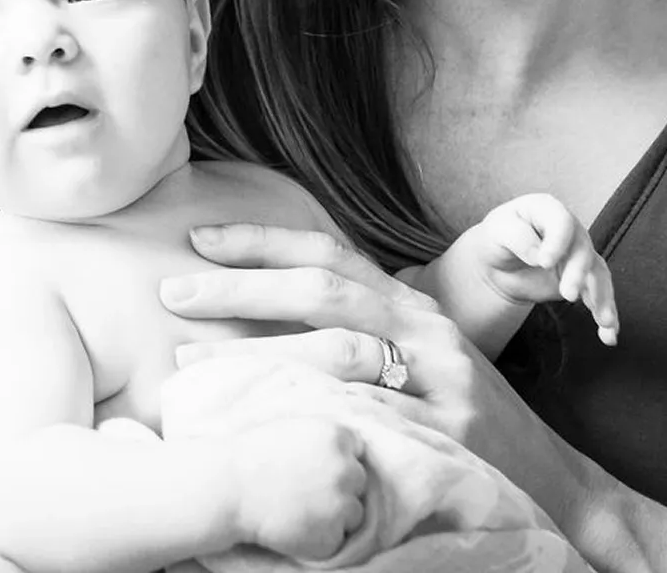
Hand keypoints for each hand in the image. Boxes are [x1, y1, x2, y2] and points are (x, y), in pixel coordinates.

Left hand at [158, 225, 593, 539]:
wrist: (548, 481)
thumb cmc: (469, 411)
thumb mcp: (424, 352)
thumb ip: (367, 322)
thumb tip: (282, 299)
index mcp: (414, 306)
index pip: (330, 255)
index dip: (262, 241)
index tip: (199, 239)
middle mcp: (425, 334)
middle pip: (321, 293)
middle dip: (240, 289)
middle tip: (172, 293)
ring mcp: (436, 389)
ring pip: (332, 354)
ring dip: (250, 356)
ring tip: (187, 365)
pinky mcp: (439, 444)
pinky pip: (357, 424)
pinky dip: (299, 419)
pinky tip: (249, 423)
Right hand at [232, 416, 365, 559]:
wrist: (231, 489)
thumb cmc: (255, 455)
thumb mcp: (295, 428)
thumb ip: (325, 437)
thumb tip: (349, 448)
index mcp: (339, 436)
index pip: (358, 451)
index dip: (341, 461)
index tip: (321, 468)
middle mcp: (346, 468)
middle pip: (359, 482)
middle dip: (340, 488)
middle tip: (308, 492)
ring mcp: (341, 504)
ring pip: (354, 513)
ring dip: (335, 515)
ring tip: (302, 510)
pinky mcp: (331, 537)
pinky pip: (337, 539)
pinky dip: (321, 538)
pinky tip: (297, 526)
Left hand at [474, 194, 618, 343]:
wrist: (499, 261)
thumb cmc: (498, 238)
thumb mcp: (497, 231)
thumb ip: (516, 237)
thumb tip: (538, 255)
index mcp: (547, 209)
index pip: (561, 221)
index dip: (557, 241)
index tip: (544, 262)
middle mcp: (569, 229)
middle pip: (582, 250)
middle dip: (578, 273)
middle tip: (567, 295)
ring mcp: (578, 254)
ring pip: (597, 273)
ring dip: (602, 297)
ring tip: (603, 322)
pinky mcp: (583, 278)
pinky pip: (599, 294)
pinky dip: (606, 313)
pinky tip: (609, 334)